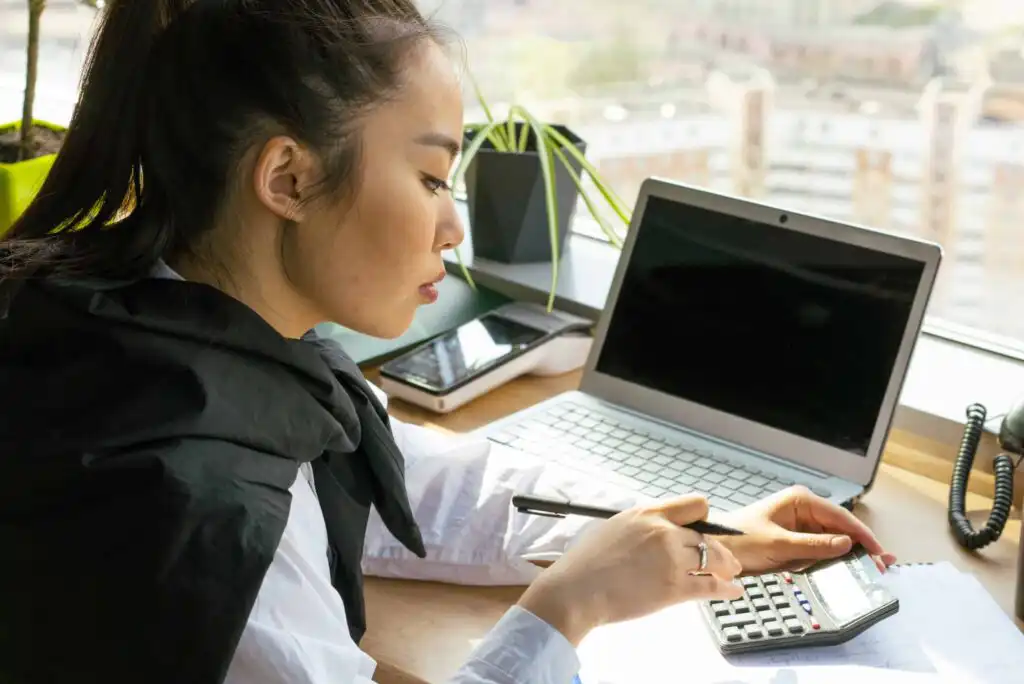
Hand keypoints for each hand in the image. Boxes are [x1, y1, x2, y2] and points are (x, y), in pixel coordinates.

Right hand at [516, 494, 743, 645]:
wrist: (576, 591)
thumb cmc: (587, 562)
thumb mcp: (615, 527)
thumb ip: (642, 525)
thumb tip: (657, 530)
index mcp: (648, 513)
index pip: (695, 505)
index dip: (703, 519)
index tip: (703, 531)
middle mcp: (664, 532)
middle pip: (708, 536)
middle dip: (719, 548)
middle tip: (726, 559)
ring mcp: (672, 560)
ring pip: (715, 559)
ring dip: (727, 568)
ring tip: (732, 574)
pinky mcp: (674, 588)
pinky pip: (712, 586)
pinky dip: (727, 589)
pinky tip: (733, 592)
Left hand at [714, 486, 897, 574]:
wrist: (713, 550)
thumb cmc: (739, 539)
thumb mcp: (778, 544)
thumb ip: (814, 545)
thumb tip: (846, 544)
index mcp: (800, 500)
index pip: (840, 516)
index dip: (862, 534)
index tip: (878, 552)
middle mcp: (803, 509)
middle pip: (840, 529)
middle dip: (860, 546)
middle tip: (880, 566)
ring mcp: (800, 525)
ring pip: (833, 541)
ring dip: (849, 555)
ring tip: (870, 569)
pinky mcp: (796, 541)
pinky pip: (820, 550)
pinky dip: (833, 560)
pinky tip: (847, 569)